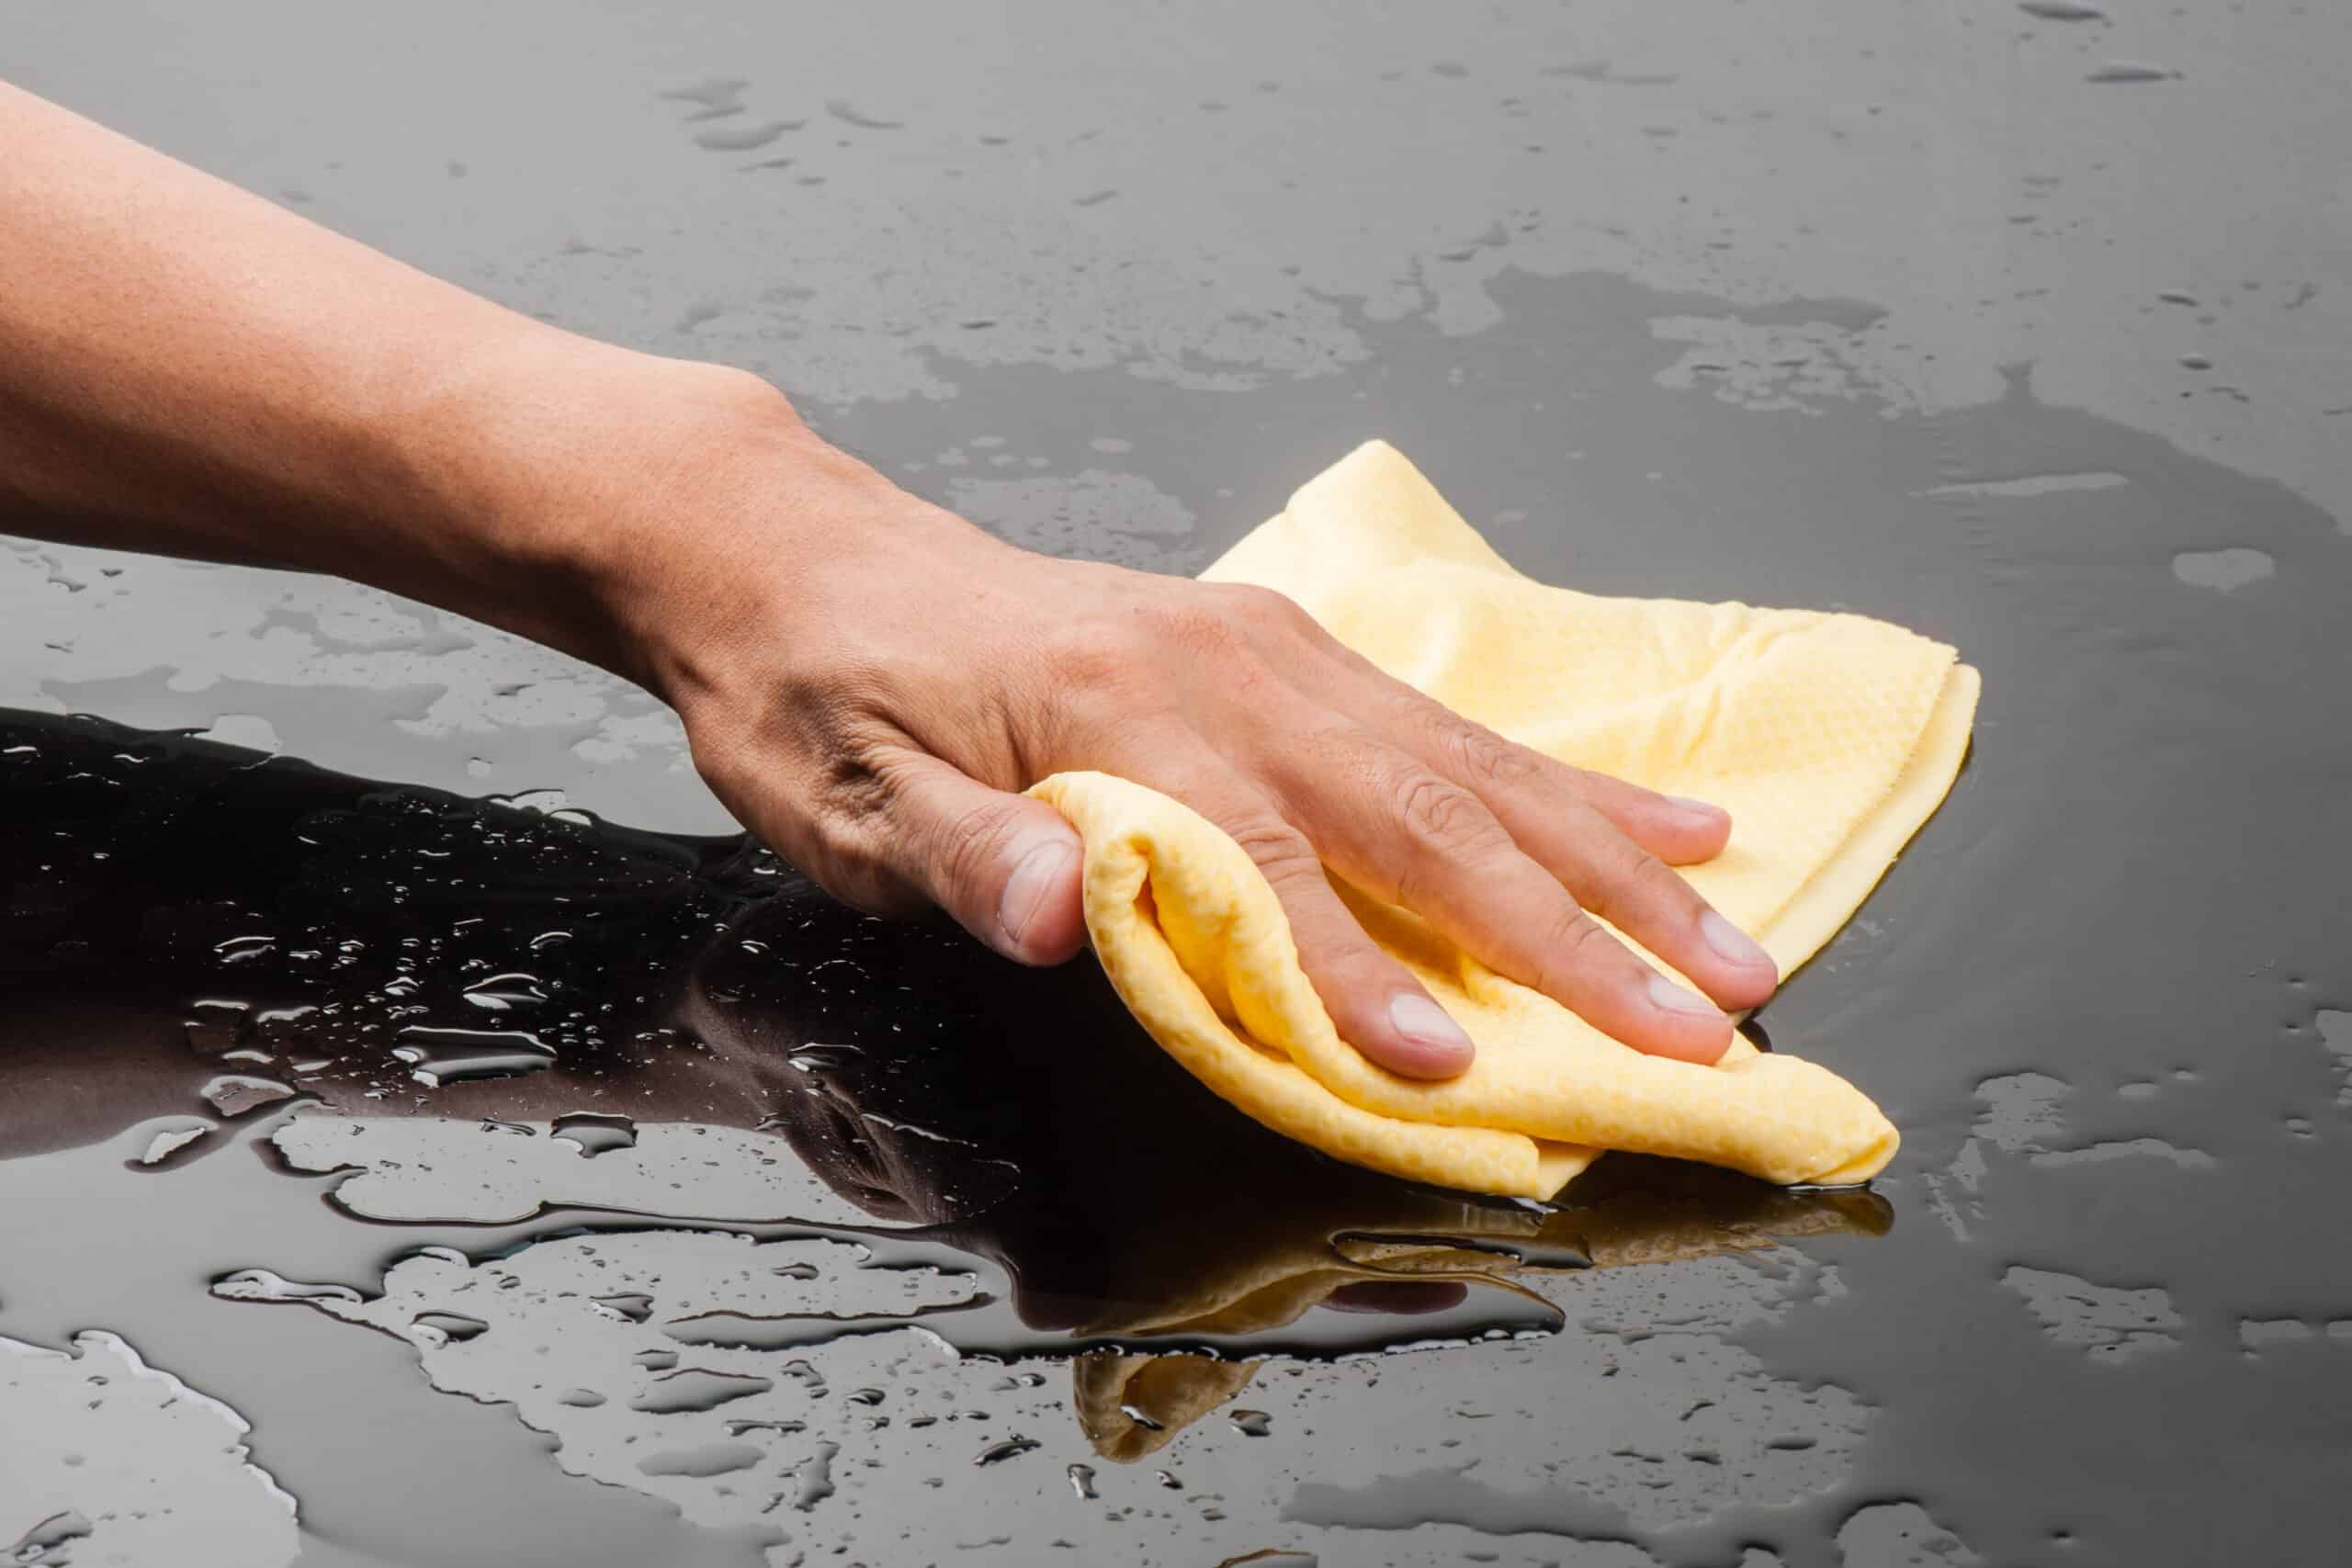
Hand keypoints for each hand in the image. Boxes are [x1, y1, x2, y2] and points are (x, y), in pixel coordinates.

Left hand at [573, 376, 1778, 1079]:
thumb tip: (1072, 915)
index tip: (1454, 1070)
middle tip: (1703, 1021)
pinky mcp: (1284, 649)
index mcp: (1122, 714)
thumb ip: (969, 858)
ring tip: (1734, 933)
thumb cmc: (821, 697)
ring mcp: (1270, 649)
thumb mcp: (847, 797)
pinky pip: (1452, 723)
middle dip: (1574, 931)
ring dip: (1612, 862)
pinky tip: (1659, 818)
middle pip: (1428, 814)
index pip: (1271, 866)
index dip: (1359, 977)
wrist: (806, 555)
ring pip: (1473, 766)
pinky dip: (1568, 782)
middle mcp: (1228, 668)